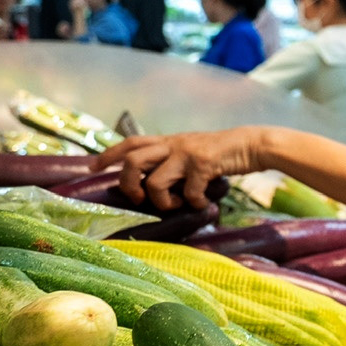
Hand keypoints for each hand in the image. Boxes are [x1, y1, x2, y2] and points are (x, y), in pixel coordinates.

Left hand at [117, 128, 266, 210]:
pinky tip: (202, 203)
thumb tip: (156, 181)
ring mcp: (186, 154)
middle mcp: (173, 144)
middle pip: (132, 162)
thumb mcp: (192, 150)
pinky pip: (188, 192)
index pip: (129, 143)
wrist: (253, 144)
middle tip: (137, 198)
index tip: (92, 167)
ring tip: (174, 205)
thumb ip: (173, 160)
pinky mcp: (203, 164)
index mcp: (168, 141)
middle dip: (128, 184)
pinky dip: (193, 203)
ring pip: (154, 181)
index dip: (108, 154)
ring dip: (161, 201)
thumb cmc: (223, 152)